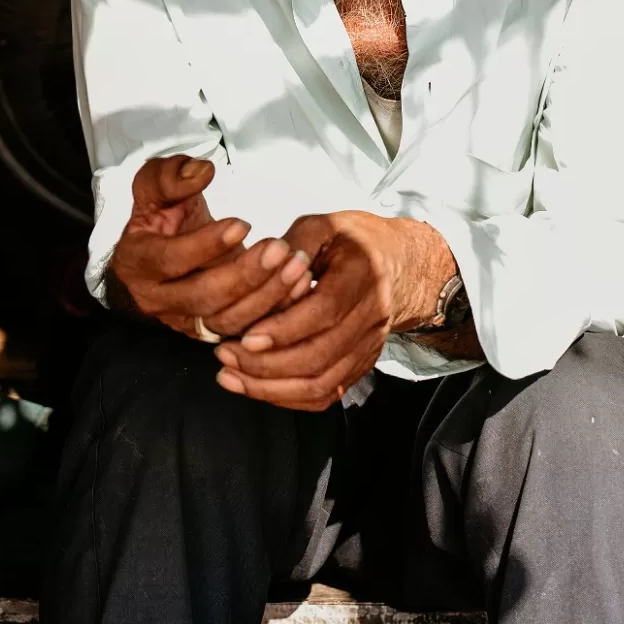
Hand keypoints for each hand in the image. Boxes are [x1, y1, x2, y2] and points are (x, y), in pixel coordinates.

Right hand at [110, 156, 311, 339]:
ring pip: (228, 319)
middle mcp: (158, 299)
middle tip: (278, 248)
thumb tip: (202, 172)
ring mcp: (186, 320)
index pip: (170, 260)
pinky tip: (300, 283)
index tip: (243, 224)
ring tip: (296, 264)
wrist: (165, 246)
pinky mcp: (214, 330)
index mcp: (137, 262)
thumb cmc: (162, 214)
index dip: (206, 245)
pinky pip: (247, 328)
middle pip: (203, 297)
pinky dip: (277, 308)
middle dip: (244, 275)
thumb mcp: (154, 186)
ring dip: (267, 294)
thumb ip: (171, 175)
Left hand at [213, 211, 455, 409]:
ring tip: (230, 375)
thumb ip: (296, 242)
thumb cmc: (352, 241)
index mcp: (363, 273)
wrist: (398, 264)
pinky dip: (288, 398)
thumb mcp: (324, 225)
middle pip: (321, 354)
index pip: (325, 311)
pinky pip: (326, 394)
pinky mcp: (362, 364)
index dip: (285, 329)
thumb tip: (268, 260)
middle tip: (225, 354)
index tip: (245, 336)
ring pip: (323, 383)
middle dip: (267, 363)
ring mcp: (370, 345)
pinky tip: (256, 388)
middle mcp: (372, 314)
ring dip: (272, 387)